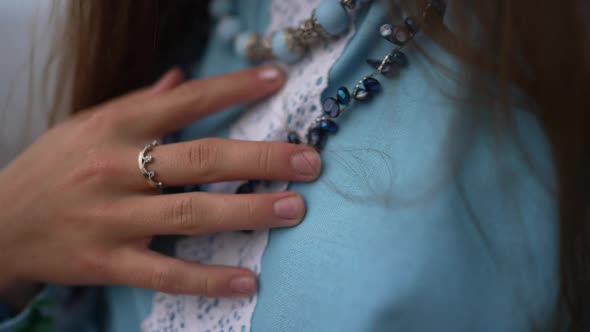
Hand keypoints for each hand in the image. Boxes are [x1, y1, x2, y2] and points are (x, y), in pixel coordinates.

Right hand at [0, 66, 320, 300]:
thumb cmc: (52, 167)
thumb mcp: (87, 124)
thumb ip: (139, 104)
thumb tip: (182, 78)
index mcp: (114, 126)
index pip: (185, 101)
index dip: (234, 88)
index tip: (276, 80)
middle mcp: (115, 169)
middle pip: (201, 160)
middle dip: (261, 159)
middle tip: (309, 161)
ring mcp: (112, 219)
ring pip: (191, 214)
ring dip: (249, 213)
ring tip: (295, 208)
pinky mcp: (107, 262)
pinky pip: (165, 273)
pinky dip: (209, 279)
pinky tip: (248, 280)